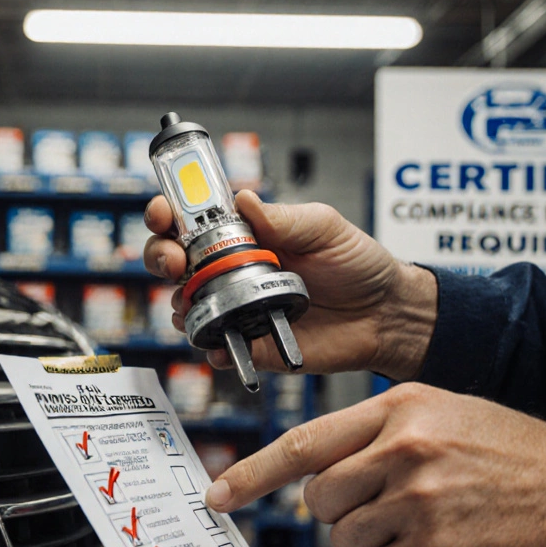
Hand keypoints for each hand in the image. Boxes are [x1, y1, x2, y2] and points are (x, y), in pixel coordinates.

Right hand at [143, 191, 436, 379]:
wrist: (385, 315)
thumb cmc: (359, 265)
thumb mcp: (325, 227)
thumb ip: (283, 217)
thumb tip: (243, 200)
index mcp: (244, 234)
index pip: (191, 219)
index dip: (167, 213)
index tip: (163, 214)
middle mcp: (231, 269)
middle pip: (172, 261)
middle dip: (160, 257)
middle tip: (176, 261)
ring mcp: (236, 307)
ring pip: (184, 305)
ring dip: (179, 302)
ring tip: (195, 301)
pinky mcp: (248, 342)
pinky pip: (215, 346)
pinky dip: (209, 345)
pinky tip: (219, 340)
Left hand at [205, 383, 545, 546]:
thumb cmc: (512, 455)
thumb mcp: (443, 414)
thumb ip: (377, 435)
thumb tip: (315, 473)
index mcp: (399, 407)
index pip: (303, 442)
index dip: (252, 473)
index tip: (218, 495)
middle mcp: (403, 449)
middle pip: (319, 497)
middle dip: (341, 511)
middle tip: (385, 507)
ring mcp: (417, 501)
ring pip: (344, 538)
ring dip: (372, 542)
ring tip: (423, 524)